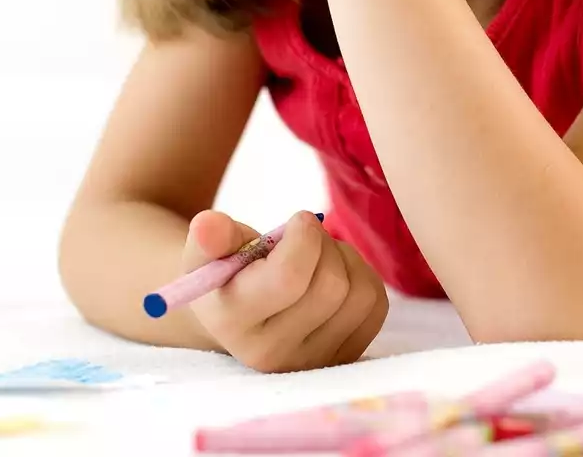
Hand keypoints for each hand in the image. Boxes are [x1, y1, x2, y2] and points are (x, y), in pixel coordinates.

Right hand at [180, 210, 387, 372]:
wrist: (240, 316)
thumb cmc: (227, 275)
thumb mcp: (207, 253)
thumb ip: (210, 237)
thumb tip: (209, 225)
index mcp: (234, 324)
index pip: (289, 278)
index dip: (304, 237)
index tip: (297, 220)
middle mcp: (273, 354)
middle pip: (331, 285)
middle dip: (323, 244)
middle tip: (305, 234)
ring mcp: (312, 361)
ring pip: (359, 294)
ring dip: (344, 258)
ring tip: (317, 255)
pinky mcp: (343, 358)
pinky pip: (375, 305)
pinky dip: (362, 276)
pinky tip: (333, 274)